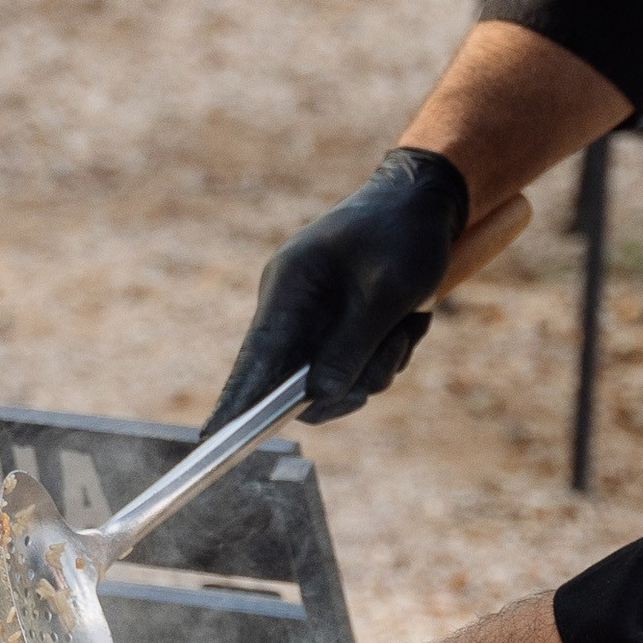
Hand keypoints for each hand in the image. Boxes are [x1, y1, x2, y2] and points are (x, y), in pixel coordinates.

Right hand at [204, 149, 469, 429]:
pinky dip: (390, 352)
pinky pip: (360, 366)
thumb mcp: (387, 292)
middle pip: (301, 380)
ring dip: (381, 363)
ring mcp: (318, 320)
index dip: (235, 399)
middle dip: (351, 380)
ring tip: (409, 323)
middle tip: (391, 352)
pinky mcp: (343, 329)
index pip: (254, 355)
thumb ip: (352, 345)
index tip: (213, 440)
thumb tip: (318, 396)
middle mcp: (295, 307)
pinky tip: (411, 320)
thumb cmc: (404, 235)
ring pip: (339, 379)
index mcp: (290, 287)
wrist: (428, 203)